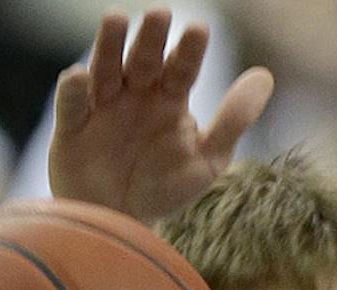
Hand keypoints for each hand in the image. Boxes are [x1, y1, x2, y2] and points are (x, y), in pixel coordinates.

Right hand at [49, 10, 274, 223]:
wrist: (121, 221)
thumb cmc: (164, 187)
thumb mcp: (208, 160)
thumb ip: (233, 120)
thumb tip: (265, 76)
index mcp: (169, 96)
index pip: (182, 68)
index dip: (190, 51)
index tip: (200, 31)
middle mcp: (135, 92)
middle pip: (144, 59)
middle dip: (151, 38)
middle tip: (161, 15)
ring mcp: (102, 104)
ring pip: (106, 68)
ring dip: (110, 45)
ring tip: (117, 19)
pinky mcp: (72, 125)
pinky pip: (71, 105)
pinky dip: (73, 91)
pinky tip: (79, 77)